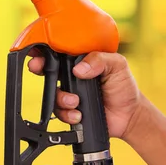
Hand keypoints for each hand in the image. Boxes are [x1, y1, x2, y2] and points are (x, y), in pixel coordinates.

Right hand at [27, 50, 142, 139]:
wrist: (129, 115)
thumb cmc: (124, 86)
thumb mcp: (117, 65)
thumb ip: (100, 60)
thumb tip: (80, 69)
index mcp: (82, 61)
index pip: (61, 51)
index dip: (46, 49)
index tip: (37, 49)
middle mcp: (73, 76)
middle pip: (48, 70)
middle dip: (39, 67)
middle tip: (37, 67)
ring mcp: (70, 93)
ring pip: (53, 94)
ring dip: (61, 98)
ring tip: (76, 101)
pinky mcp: (71, 111)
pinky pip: (59, 112)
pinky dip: (67, 114)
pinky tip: (79, 115)